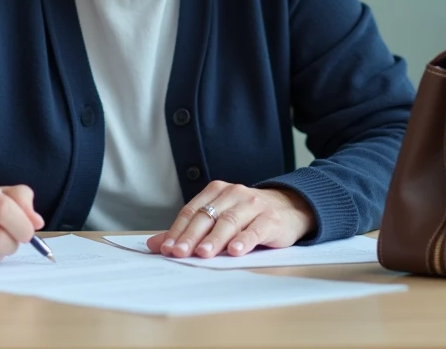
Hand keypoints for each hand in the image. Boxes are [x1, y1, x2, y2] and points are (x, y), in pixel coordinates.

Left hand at [145, 182, 315, 257]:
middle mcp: (234, 194)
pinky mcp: (271, 219)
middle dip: (191, 236)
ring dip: (215, 239)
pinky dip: (244, 240)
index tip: (167, 249)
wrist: (290, 207)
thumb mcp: (219, 218)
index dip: (178, 230)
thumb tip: (155, 244)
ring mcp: (253, 205)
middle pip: (208, 216)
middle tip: (179, 253)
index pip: (192, 211)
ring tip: (203, 253)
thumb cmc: (248, 216)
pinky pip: (255, 229)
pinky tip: (236, 251)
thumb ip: (188, 231)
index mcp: (217, 191)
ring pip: (229, 221)